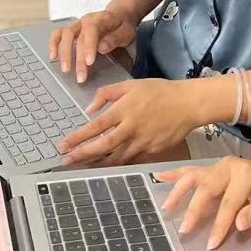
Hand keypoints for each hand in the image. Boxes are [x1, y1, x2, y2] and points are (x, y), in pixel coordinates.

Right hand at [48, 7, 136, 83]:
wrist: (120, 16)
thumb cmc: (123, 26)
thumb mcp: (126, 32)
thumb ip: (114, 39)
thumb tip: (101, 47)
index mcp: (101, 19)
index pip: (91, 31)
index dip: (89, 46)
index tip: (89, 62)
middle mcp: (86, 20)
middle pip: (78, 38)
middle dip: (78, 59)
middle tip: (80, 77)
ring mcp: (77, 25)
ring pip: (65, 35)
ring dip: (64, 53)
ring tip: (65, 69)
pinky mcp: (72, 30)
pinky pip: (58, 34)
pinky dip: (53, 44)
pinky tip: (53, 57)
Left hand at [57, 79, 195, 165]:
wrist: (188, 104)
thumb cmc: (159, 92)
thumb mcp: (131, 85)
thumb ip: (107, 94)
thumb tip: (89, 109)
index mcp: (125, 110)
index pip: (96, 126)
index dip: (78, 138)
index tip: (62, 145)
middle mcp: (132, 128)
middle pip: (103, 146)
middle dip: (82, 155)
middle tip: (66, 161)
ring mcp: (143, 142)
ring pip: (116, 158)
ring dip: (97, 163)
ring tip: (82, 166)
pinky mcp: (153, 151)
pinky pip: (131, 160)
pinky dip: (117, 164)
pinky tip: (107, 165)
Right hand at [157, 156, 250, 249]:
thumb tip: (238, 224)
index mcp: (244, 175)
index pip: (229, 204)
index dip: (219, 224)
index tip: (211, 244)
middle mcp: (228, 167)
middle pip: (207, 189)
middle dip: (194, 210)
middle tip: (184, 230)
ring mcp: (218, 165)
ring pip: (194, 177)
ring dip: (178, 192)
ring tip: (166, 208)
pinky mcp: (212, 167)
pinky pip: (191, 170)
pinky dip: (175, 174)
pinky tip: (159, 177)